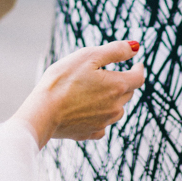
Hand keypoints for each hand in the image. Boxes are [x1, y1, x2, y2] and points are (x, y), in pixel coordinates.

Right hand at [15, 42, 145, 148]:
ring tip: (97, 92)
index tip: (136, 64)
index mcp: (117, 86)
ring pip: (116, 110)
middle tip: (110, 74)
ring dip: (112, 100)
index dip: (138, 69)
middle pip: (127, 93)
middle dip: (123, 82)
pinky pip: (102, 125)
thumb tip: (135, 47)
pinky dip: (99, 117)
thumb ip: (115, 51)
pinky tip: (87, 111)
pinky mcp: (90, 133)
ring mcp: (103, 123)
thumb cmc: (63, 80)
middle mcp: (115, 107)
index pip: (138, 77)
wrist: (42, 112)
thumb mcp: (89, 56)